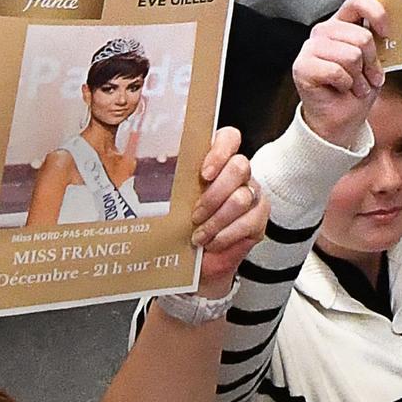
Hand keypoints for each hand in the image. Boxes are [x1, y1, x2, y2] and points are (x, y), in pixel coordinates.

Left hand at [184, 129, 265, 295]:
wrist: (199, 263)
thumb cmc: (183, 228)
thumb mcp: (173, 202)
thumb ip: (169, 184)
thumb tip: (141, 174)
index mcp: (217, 161)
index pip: (229, 138)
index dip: (219, 151)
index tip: (204, 173)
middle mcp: (238, 174)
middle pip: (239, 167)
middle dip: (214, 194)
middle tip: (195, 213)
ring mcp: (252, 194)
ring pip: (241, 197)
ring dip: (216, 219)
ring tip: (200, 234)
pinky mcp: (260, 218)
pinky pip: (248, 222)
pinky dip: (225, 235)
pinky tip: (212, 241)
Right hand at [293, 0, 390, 145]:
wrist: (341, 120)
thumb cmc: (357, 89)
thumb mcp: (375, 61)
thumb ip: (378, 41)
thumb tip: (393, 29)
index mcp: (342, 24)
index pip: (358, 1)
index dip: (376, 13)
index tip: (386, 33)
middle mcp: (324, 31)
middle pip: (361, 36)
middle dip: (371, 63)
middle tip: (368, 77)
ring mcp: (310, 47)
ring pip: (351, 55)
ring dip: (359, 77)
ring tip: (354, 85)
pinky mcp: (302, 66)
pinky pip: (336, 71)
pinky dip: (346, 85)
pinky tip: (342, 89)